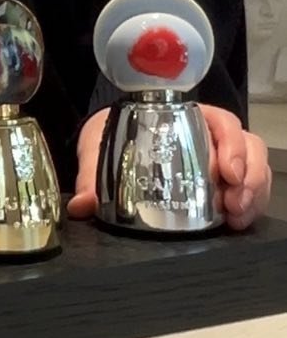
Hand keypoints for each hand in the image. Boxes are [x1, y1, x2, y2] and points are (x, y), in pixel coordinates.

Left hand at [69, 105, 271, 229]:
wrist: (111, 144)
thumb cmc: (113, 137)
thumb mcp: (99, 149)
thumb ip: (91, 176)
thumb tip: (83, 206)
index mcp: (184, 116)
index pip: (220, 121)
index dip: (231, 144)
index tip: (226, 170)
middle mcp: (209, 133)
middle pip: (246, 145)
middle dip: (248, 175)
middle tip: (233, 201)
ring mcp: (221, 157)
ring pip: (254, 166)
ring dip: (253, 191)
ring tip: (237, 215)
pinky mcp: (225, 180)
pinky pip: (251, 186)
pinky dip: (252, 203)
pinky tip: (239, 221)